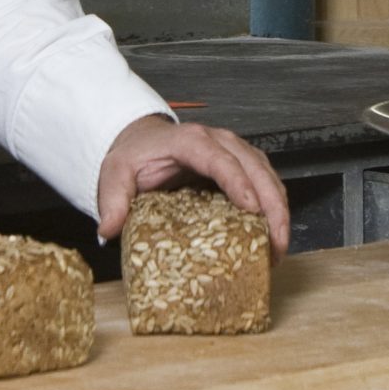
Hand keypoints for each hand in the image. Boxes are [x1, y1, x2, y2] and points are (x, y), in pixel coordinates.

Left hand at [95, 115, 291, 259]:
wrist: (140, 142)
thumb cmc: (133, 156)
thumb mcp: (115, 175)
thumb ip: (113, 201)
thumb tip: (109, 230)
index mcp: (190, 141)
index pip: (221, 160)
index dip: (239, 184)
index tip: (252, 210)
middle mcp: (218, 142)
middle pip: (255, 168)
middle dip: (272, 205)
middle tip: (277, 243)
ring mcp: (234, 151)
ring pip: (267, 175)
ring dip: (279, 209)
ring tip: (279, 248)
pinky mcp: (241, 165)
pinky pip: (265, 182)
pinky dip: (274, 207)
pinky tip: (273, 236)